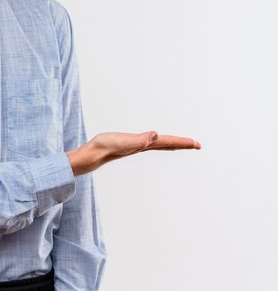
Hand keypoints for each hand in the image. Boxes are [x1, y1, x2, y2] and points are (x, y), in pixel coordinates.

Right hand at [66, 131, 200, 175]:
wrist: (92, 155)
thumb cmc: (105, 147)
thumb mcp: (123, 141)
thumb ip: (140, 140)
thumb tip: (157, 135)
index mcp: (145, 145)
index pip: (168, 142)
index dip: (182, 142)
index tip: (198, 144)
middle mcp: (143, 147)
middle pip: (167, 145)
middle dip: (182, 144)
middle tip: (197, 144)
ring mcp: (136, 147)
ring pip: (159, 145)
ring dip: (171, 144)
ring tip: (181, 143)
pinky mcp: (129, 145)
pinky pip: (149, 143)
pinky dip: (158, 142)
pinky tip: (155, 141)